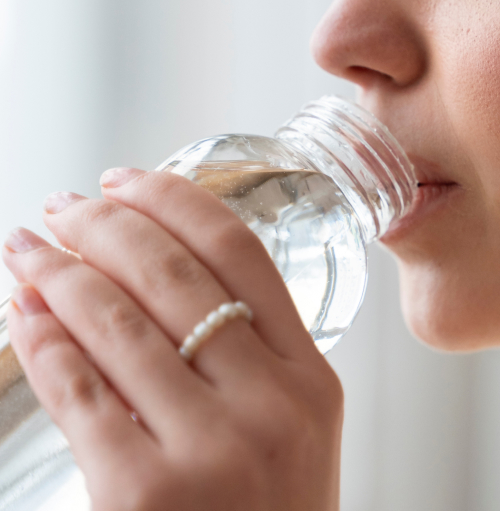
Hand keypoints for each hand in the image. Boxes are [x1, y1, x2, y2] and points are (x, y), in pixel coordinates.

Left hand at [2, 168, 342, 510]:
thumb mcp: (293, 430)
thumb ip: (254, 358)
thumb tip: (160, 275)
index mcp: (312, 381)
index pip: (242, 254)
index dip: (176, 201)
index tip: (128, 178)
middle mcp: (269, 405)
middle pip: (172, 275)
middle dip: (104, 225)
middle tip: (63, 207)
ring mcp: (209, 449)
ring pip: (117, 324)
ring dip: (59, 273)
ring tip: (30, 251)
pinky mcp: (143, 492)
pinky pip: (78, 391)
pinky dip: (41, 340)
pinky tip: (22, 313)